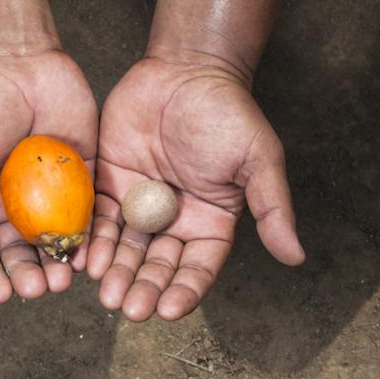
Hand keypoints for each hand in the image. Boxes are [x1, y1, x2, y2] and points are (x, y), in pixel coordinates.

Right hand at [0, 49, 97, 302]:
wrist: (14, 61)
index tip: (1, 293)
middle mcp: (14, 211)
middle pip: (21, 257)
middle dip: (27, 276)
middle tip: (38, 287)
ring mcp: (51, 197)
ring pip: (56, 243)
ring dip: (58, 265)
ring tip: (62, 280)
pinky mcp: (83, 179)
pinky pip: (88, 214)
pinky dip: (89, 237)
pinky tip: (89, 254)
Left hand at [87, 53, 304, 320]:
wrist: (187, 68)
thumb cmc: (229, 112)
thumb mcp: (259, 160)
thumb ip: (272, 208)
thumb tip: (295, 256)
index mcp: (210, 222)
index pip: (197, 268)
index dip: (184, 291)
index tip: (169, 310)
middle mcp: (173, 220)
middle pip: (156, 266)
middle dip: (143, 288)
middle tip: (128, 308)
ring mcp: (139, 204)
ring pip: (125, 249)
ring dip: (115, 272)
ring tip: (105, 291)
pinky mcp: (111, 184)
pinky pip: (99, 219)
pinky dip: (92, 240)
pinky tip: (83, 259)